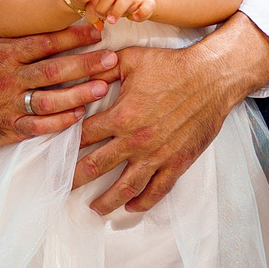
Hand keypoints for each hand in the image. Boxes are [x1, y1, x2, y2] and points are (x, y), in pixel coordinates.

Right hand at [0, 19, 117, 150]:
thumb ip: (7, 23)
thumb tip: (27, 0)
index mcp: (5, 54)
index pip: (44, 42)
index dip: (73, 36)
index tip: (97, 30)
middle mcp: (8, 78)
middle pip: (53, 70)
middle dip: (85, 64)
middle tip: (111, 59)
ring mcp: (8, 104)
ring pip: (50, 100)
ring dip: (79, 94)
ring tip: (103, 87)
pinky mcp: (7, 127)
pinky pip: (38, 125)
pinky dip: (59, 121)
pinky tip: (79, 115)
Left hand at [75, 31, 256, 211]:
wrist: (212, 78)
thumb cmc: (173, 66)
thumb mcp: (132, 59)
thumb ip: (102, 68)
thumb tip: (80, 72)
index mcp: (121, 116)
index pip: (84, 136)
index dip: (67, 144)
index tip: (56, 153)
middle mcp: (136, 140)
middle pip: (95, 167)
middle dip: (75, 179)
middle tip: (61, 187)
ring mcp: (157, 155)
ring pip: (125, 187)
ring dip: (106, 201)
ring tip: (94, 208)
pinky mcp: (177, 162)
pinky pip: (157, 190)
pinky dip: (142, 202)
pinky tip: (131, 206)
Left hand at [81, 0, 156, 23]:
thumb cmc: (120, 2)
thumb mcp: (108, 6)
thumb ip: (98, 15)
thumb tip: (98, 27)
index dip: (95, 8)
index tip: (97, 17)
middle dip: (103, 6)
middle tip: (103, 19)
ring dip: (117, 10)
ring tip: (112, 21)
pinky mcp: (148, 3)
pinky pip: (146, 6)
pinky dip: (141, 12)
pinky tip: (135, 18)